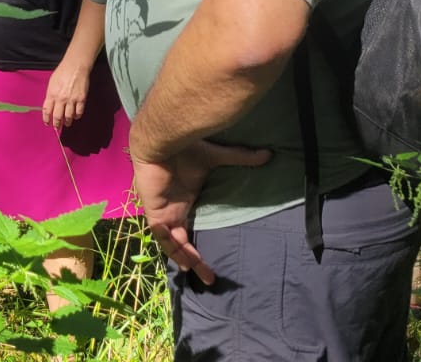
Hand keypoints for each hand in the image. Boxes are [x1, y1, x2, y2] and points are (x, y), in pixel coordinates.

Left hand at [42, 58, 90, 129]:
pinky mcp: (81, 99)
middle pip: (57, 117)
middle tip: (57, 127)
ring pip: (68, 117)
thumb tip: (50, 105)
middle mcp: (61, 99)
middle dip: (57, 124)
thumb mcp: (52, 83)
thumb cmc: (62, 73)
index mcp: (51, 94)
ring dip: (67, 122)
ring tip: (67, 123)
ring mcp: (71, 100)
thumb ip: (50, 95)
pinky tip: (76, 116)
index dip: (46, 119)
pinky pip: (79, 112)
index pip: (46, 111)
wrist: (75, 67)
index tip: (47, 123)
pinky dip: (77, 116)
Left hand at [131, 141, 270, 282]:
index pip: (187, 231)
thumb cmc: (184, 149)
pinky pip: (160, 235)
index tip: (213, 262)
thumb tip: (267, 154)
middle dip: (193, 261)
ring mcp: (162, 213)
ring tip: (199, 273)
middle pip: (180, 243)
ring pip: (170, 243)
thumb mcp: (215, 157)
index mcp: (182, 202)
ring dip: (183, 258)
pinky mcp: (154, 212)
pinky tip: (184, 260)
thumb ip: (240, 157)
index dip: (195, 247)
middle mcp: (172, 211)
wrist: (159, 141)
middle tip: (211, 278)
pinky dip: (171, 247)